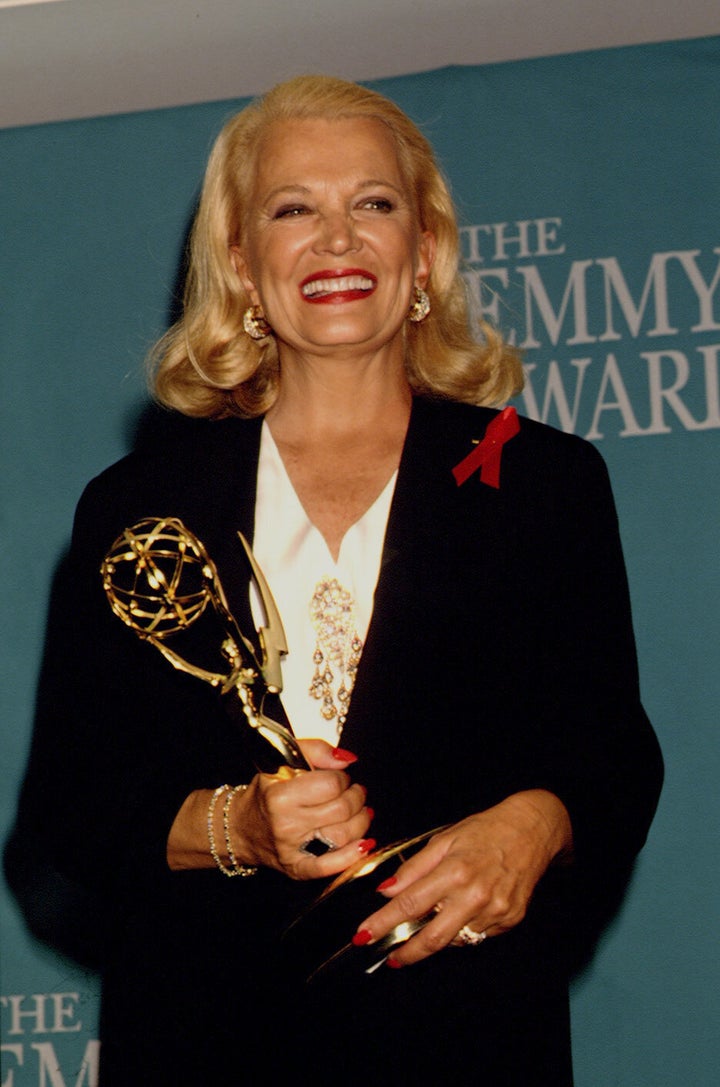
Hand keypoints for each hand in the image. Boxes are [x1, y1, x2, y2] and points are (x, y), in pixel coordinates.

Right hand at [229, 739, 374, 879]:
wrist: (240, 828)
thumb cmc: (264, 793)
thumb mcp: (282, 761)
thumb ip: (315, 750)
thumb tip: (346, 759)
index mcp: (280, 794)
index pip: (331, 784)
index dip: (343, 778)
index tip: (340, 778)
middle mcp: (285, 823)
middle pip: (341, 809)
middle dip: (356, 797)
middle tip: (355, 792)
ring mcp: (291, 848)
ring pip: (342, 835)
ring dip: (361, 822)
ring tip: (360, 812)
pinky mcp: (296, 868)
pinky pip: (328, 867)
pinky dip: (350, 856)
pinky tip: (363, 845)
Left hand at [353, 790, 571, 965]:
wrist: (531, 831)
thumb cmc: (485, 831)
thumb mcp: (445, 839)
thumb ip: (414, 867)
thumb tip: (386, 890)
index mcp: (455, 870)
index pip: (410, 904)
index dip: (384, 922)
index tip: (364, 934)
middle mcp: (475, 895)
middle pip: (432, 937)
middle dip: (406, 952)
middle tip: (388, 957)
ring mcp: (495, 912)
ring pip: (455, 939)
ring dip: (435, 938)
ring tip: (424, 931)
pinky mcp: (510, 921)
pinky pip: (477, 935)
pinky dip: (462, 929)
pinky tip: (462, 912)